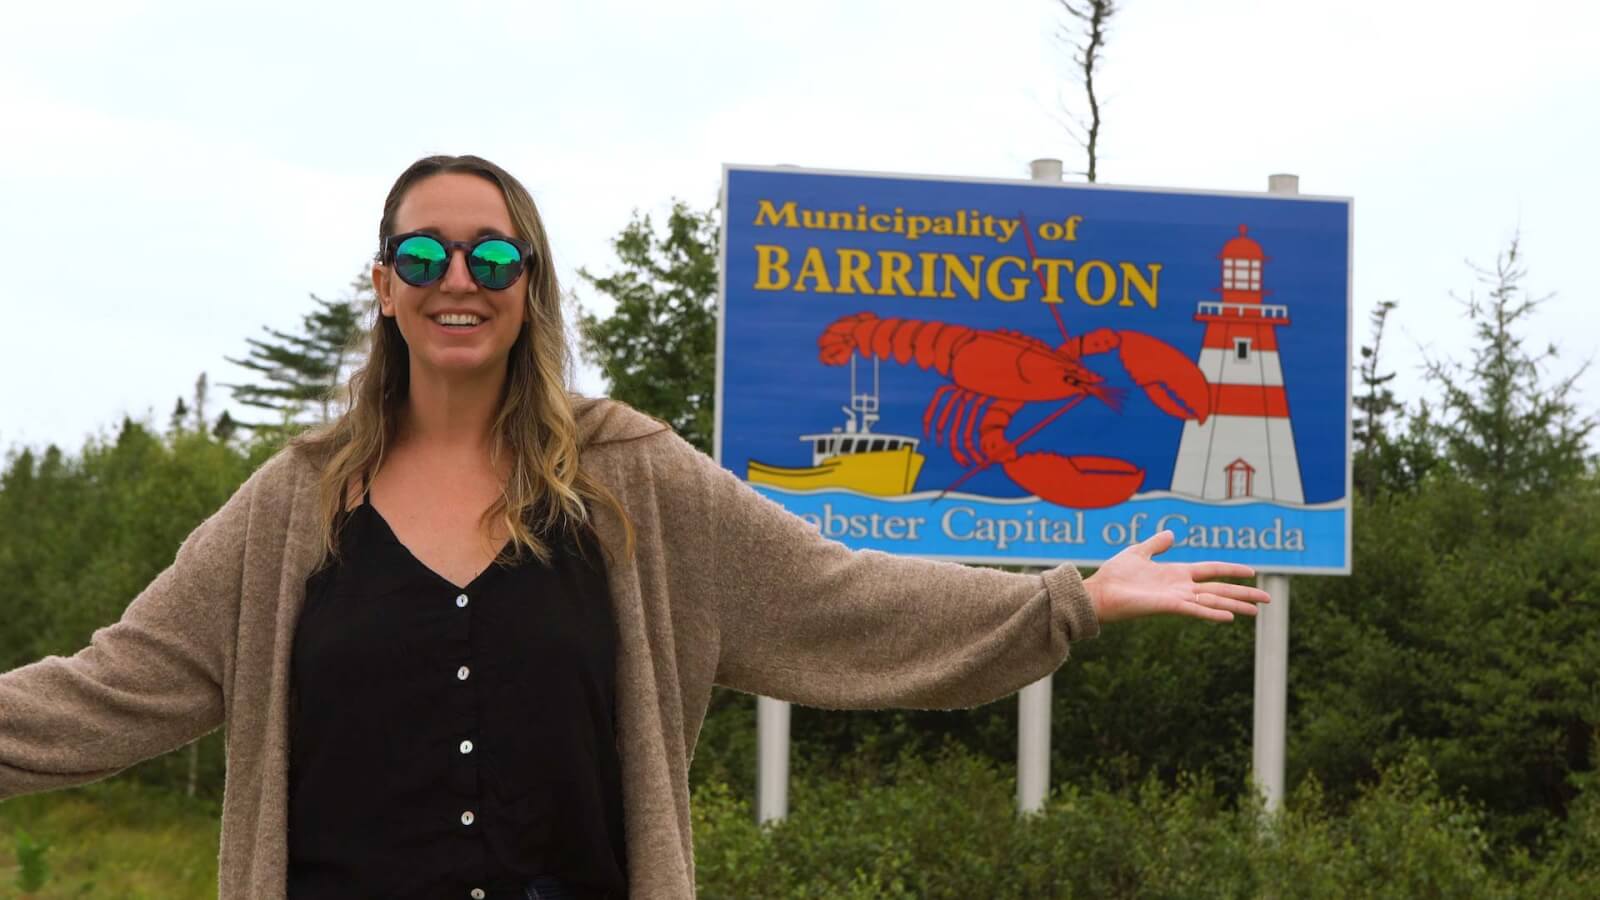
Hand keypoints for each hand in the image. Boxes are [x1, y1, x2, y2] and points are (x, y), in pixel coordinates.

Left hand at [1082, 530, 1269, 623]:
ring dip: (1235, 605)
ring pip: (1213, 601)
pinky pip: (1195, 610)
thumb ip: (1157, 544)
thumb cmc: (1115, 576)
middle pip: (1220, 589)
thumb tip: (1173, 534)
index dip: (1232, 571)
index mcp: (1177, 574)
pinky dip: (1212, 612)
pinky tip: (1230, 617)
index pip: (1212, 571)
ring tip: (1257, 611)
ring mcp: (1177, 598)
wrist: (1098, 592)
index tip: (1253, 572)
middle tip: (1268, 599)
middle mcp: (1181, 588)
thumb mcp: (1138, 552)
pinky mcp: (1168, 607)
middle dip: (1244, 594)